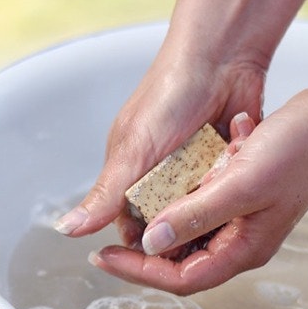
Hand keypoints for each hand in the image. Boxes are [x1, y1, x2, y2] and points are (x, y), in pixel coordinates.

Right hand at [53, 54, 267, 242]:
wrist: (221, 58)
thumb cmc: (169, 95)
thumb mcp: (133, 152)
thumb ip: (105, 195)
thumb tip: (65, 229)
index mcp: (131, 177)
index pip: (137, 229)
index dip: (151, 243)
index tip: (170, 251)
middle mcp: (162, 179)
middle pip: (173, 225)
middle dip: (188, 224)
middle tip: (204, 217)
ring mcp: (195, 172)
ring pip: (204, 212)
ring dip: (213, 205)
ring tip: (223, 190)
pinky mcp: (225, 164)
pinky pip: (230, 192)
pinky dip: (236, 187)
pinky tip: (242, 176)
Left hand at [88, 88, 307, 294]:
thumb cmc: (299, 149)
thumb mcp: (239, 184)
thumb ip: (194, 216)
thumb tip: (151, 242)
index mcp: (244, 248)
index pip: (181, 278)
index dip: (139, 271)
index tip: (104, 258)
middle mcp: (241, 239)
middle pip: (180, 260)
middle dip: (144, 250)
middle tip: (107, 242)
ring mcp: (241, 217)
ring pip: (187, 228)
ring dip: (167, 212)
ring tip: (146, 195)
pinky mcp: (239, 192)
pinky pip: (202, 198)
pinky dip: (190, 184)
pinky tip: (193, 162)